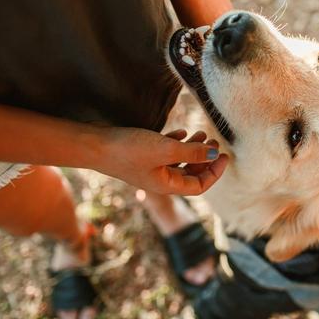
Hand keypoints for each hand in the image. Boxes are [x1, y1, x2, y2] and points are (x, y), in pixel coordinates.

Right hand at [98, 127, 227, 194]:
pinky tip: (180, 132)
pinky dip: (176, 144)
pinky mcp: (140, 157)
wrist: (93, 145)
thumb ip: (192, 152)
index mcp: (167, 185)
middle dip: (205, 159)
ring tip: (201, 134)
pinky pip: (165, 154)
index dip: (215, 172)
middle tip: (215, 141)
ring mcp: (149, 169)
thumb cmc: (128, 149)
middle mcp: (159, 180)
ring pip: (179, 162)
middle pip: (191, 174)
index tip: (224, 155)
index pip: (199, 186)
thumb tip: (215, 153)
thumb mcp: (166, 149)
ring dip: (192, 150)